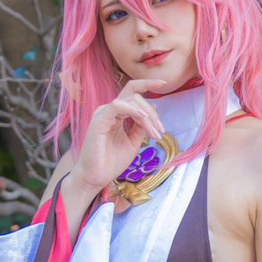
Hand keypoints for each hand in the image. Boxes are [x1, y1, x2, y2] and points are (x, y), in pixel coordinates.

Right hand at [71, 77, 172, 194]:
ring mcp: (104, 113)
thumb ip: (141, 125)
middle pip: (135, 95)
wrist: (96, 177)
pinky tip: (143, 119)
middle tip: (160, 131)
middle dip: (152, 112)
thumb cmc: (111, 162)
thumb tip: (153, 107)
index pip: (133, 92)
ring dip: (147, 115)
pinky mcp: (99, 119)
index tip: (164, 83)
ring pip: (130, 100)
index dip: (148, 84)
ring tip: (154, 133)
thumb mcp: (133, 142)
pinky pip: (117, 105)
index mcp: (117, 114)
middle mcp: (110, 110)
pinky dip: (132, 110)